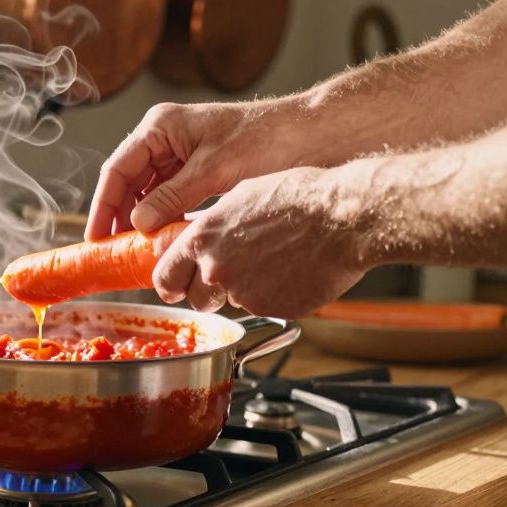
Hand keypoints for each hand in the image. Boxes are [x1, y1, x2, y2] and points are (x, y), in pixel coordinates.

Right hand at [86, 100, 306, 239]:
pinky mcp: (198, 169)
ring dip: (142, 219)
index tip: (96, 236)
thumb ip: (172, 197)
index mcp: (161, 126)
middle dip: (120, 215)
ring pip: (147, 191)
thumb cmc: (268, 139)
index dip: (103, 205)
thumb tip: (138, 225)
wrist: (312, 136)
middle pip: (128, 181)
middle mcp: (165, 137)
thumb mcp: (214, 171)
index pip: (118, 168)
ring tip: (137, 250)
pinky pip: (169, 196)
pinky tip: (164, 239)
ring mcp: (181, 152)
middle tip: (114, 250)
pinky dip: (164, 217)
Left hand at [152, 167, 368, 316]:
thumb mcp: (239, 198)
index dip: (169, 283)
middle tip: (229, 276)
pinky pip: (264, 307)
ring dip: (243, 291)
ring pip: (232, 302)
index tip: (173, 286)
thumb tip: (193, 238)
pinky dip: (273, 296)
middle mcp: (217, 270)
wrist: (342, 218)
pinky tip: (292, 272)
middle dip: (207, 292)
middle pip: (195, 299)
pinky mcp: (273, 309)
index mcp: (202, 240)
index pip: (164, 276)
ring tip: (271, 264)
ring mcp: (244, 294)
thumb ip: (209, 226)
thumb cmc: (296, 198)